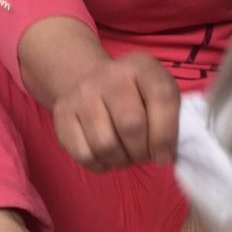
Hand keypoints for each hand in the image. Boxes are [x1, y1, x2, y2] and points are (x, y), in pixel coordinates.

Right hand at [18, 17, 179, 171]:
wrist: (85, 77)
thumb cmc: (132, 94)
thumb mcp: (158, 92)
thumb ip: (169, 119)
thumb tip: (163, 157)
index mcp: (142, 66)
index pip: (162, 98)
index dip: (166, 136)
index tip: (164, 156)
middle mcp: (110, 76)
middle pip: (131, 125)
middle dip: (141, 152)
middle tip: (142, 155)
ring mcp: (82, 95)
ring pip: (105, 145)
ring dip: (120, 160)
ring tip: (125, 155)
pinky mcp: (62, 115)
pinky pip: (84, 154)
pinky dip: (100, 164)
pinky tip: (106, 156)